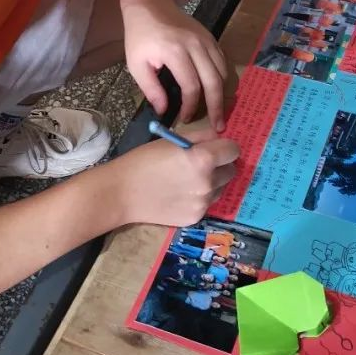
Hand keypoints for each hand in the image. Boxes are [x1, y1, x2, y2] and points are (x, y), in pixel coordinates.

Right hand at [107, 128, 239, 226]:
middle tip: (201, 164)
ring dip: (212, 182)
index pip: (234, 150)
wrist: (122, 193)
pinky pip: (207, 204)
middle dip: (220, 165)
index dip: (225, 147)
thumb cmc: (144, 160)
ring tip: (188, 181)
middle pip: (231, 171)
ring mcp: (203, 203)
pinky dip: (199, 198)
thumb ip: (200, 137)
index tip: (215, 148)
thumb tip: (218, 137)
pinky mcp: (196, 218)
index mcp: (203, 159)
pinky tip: (180, 195)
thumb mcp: (172, 140)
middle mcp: (208, 183)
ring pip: (221, 189)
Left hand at [122, 0, 227, 130]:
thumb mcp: (136, 64)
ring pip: (223, 72)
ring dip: (222, 94)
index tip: (185, 119)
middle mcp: (196, 46)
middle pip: (214, 81)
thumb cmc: (140, 35)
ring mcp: (207, 40)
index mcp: (175, 52)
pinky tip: (217, 91)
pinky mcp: (210, 38)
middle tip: (218, 126)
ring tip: (219, 112)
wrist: (150, 4)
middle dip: (217, 107)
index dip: (190, 107)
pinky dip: (223, 79)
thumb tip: (165, 110)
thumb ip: (151, 89)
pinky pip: (223, 62)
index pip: (191, 86)